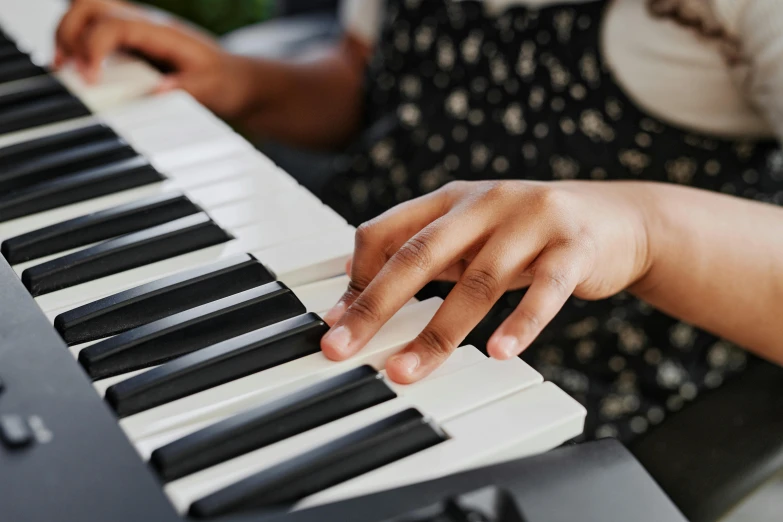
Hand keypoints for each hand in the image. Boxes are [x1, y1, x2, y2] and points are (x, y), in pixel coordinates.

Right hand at [54, 0, 251, 116]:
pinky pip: (95, 31)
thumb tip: (157, 90)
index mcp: (162, 31)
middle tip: (67, 67)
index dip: (94, 47)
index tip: (90, 78)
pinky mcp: (132, 44)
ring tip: (64, 67)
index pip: (114, 24)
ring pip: (86, 12)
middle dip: (69, 32)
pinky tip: (76, 69)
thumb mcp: (211, 89)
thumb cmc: (225, 82)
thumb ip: (184, 88)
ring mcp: (136, 30)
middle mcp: (145, 24)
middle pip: (90, 5)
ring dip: (67, 35)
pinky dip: (77, 45)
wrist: (238, 81)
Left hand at [320, 180, 653, 383]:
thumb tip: (358, 294)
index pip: (387, 231)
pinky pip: (545, 289)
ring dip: (438, 333)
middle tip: (342, 347)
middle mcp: (485, 203)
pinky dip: (521, 323)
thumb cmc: (529, 234)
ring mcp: (532, 221)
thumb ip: (425, 256)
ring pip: (478, 281)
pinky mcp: (574, 247)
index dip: (357, 277)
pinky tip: (501, 353)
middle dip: (375, 305)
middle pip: (420, 254)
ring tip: (406, 371)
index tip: (335, 322)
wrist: (612, 219)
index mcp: (452, 200)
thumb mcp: (472, 233)